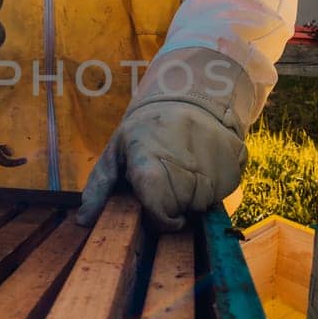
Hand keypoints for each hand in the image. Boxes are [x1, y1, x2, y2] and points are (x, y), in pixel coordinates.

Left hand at [75, 48, 253, 231]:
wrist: (191, 98)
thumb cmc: (148, 131)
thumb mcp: (117, 151)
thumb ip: (100, 187)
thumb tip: (82, 219)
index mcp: (150, 160)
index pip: (159, 208)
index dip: (158, 218)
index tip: (156, 215)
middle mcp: (186, 163)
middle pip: (181, 208)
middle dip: (173, 205)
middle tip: (167, 184)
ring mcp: (214, 163)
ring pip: (204, 203)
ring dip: (192, 197)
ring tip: (183, 172)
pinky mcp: (235, 164)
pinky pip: (223, 193)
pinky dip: (212, 188)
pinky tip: (201, 167)